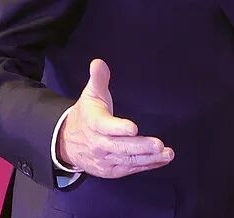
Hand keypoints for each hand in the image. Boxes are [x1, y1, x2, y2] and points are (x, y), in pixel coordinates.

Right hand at [57, 58, 173, 177]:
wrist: (66, 142)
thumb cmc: (86, 115)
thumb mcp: (90, 95)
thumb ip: (98, 79)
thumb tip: (98, 62)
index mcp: (93, 123)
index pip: (105, 127)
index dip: (119, 128)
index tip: (133, 128)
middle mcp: (98, 144)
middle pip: (119, 147)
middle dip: (140, 147)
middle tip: (159, 144)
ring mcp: (103, 159)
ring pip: (126, 160)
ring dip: (148, 158)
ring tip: (166, 154)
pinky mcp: (109, 170)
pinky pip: (129, 169)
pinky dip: (146, 166)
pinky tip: (161, 160)